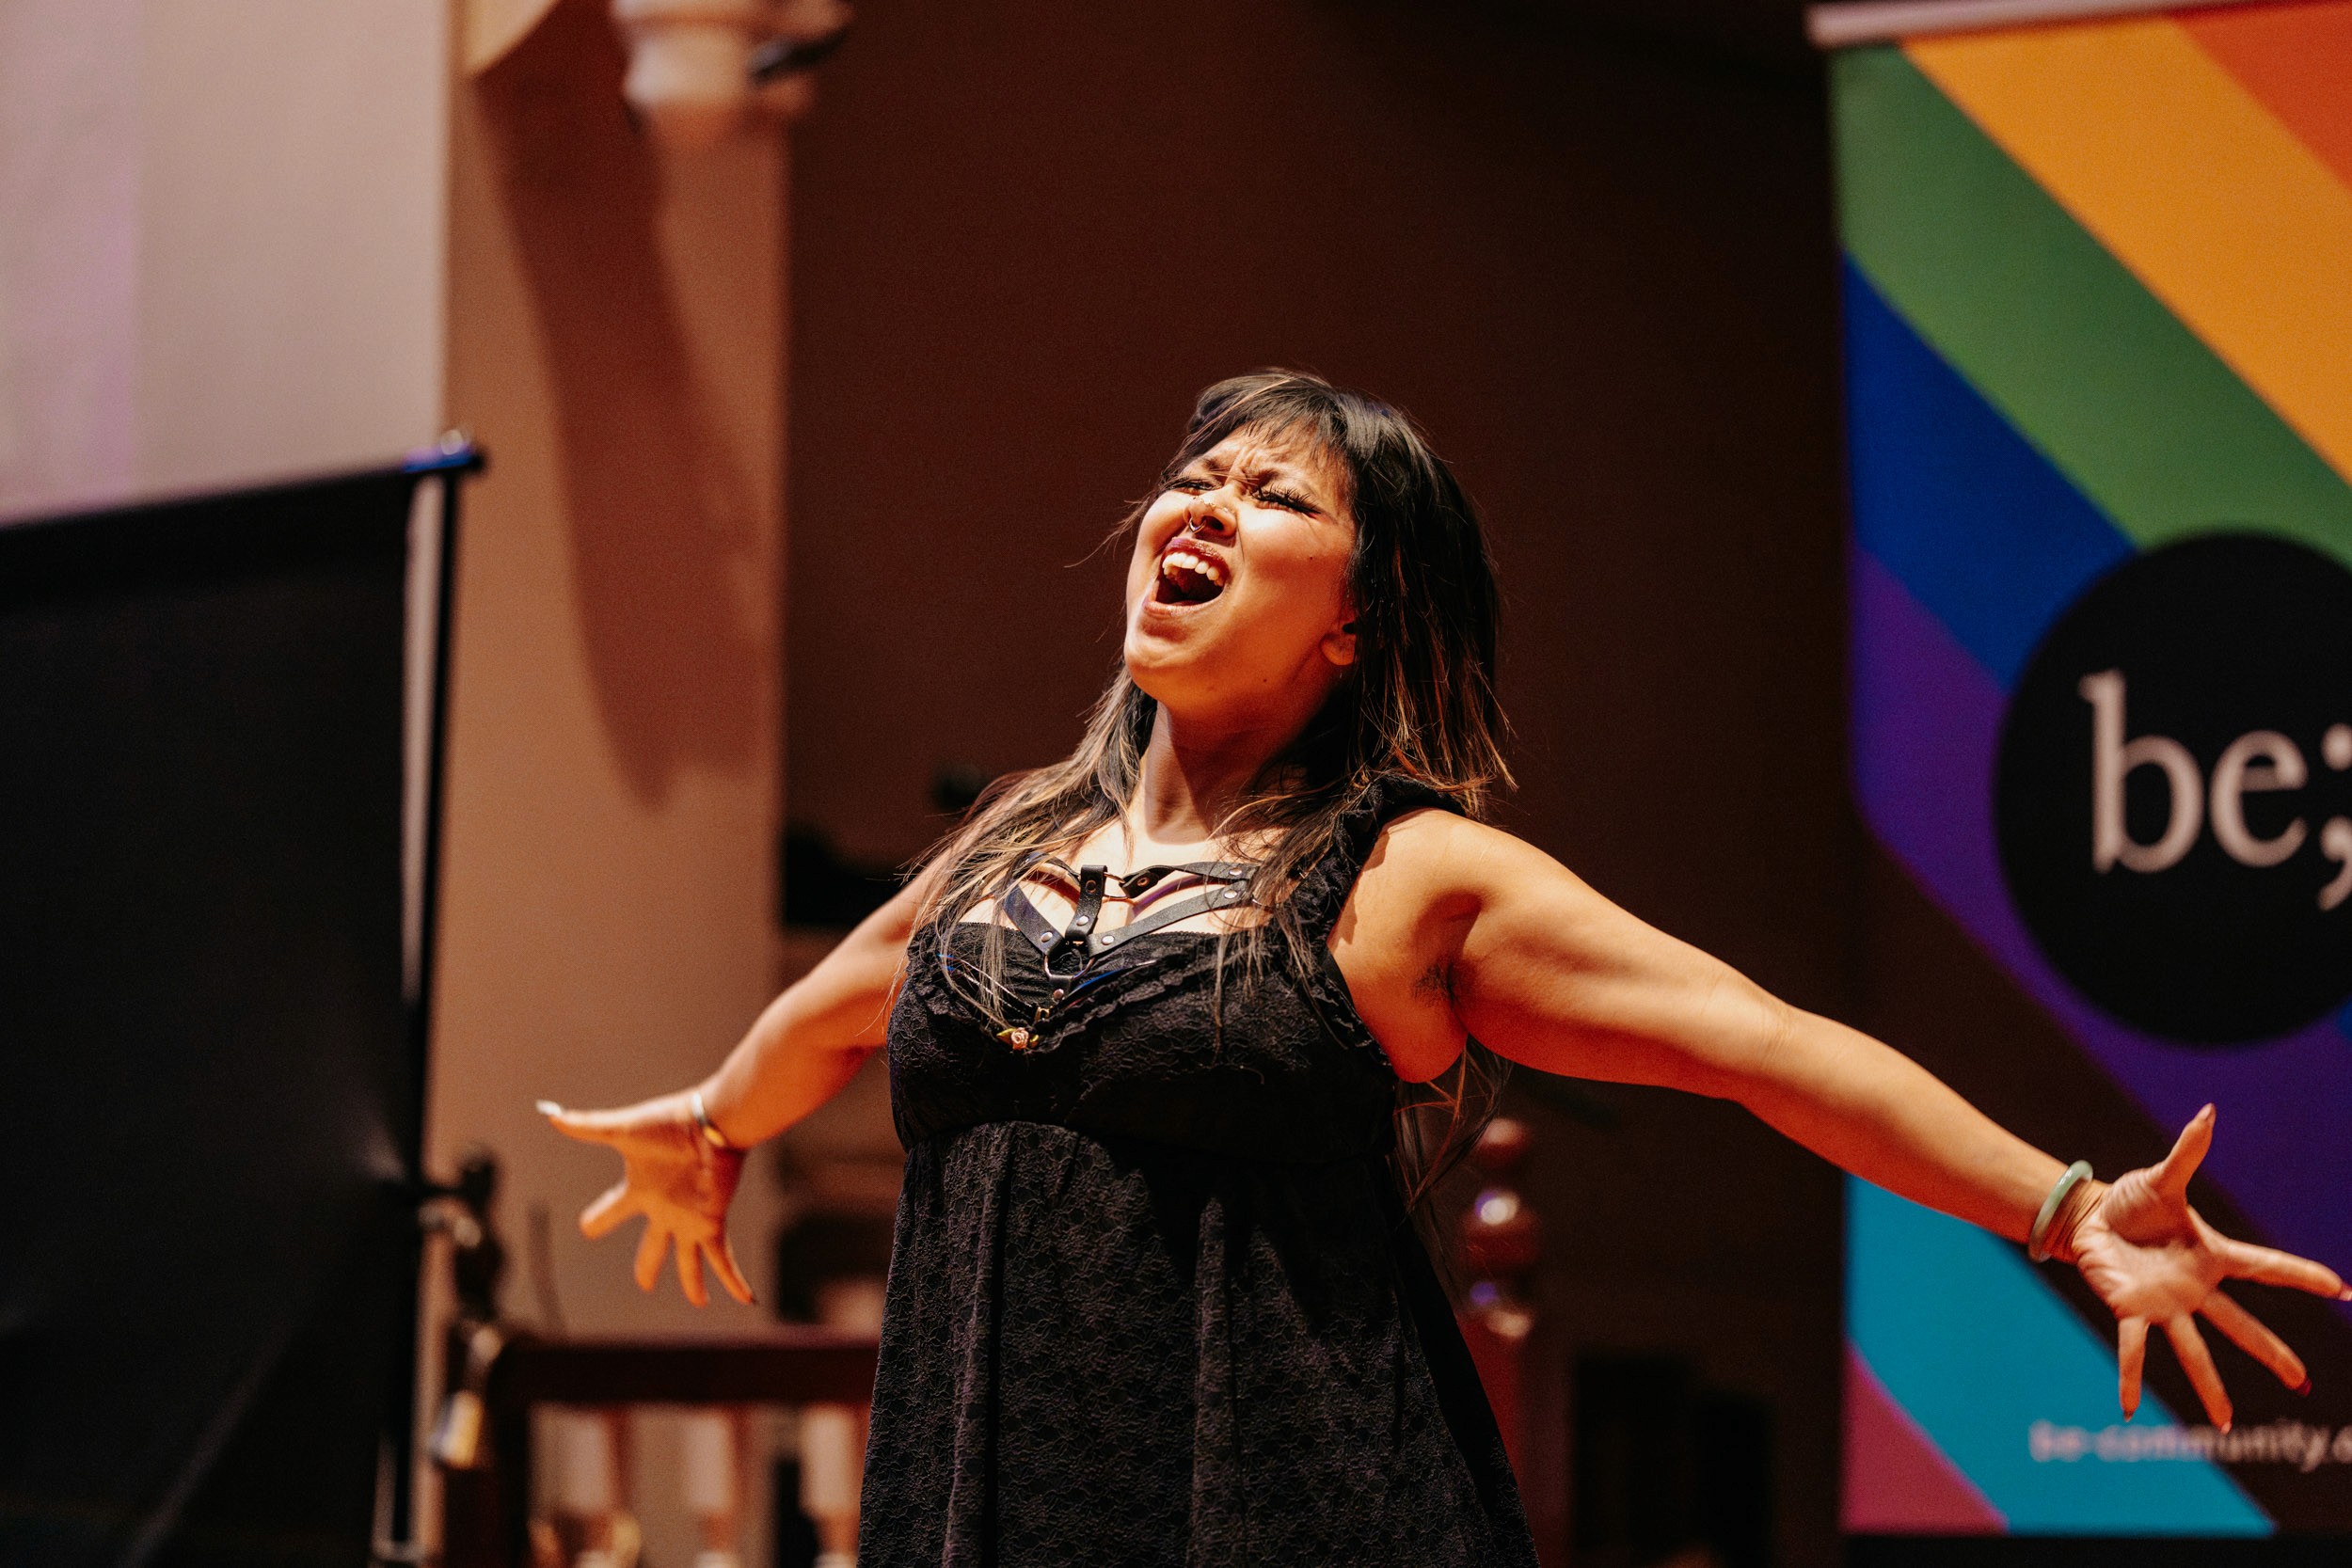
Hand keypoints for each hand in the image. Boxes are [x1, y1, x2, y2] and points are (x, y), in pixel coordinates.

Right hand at [539, 1092, 755, 1307]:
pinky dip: (735, 1282)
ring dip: (694, 1285)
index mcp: (640, 1190)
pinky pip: (723, 1260)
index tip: (588, 1229)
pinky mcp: (712, 1222)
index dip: (598, 1221)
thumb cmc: (669, 1123)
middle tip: (644, 1285)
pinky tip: (748, 1300)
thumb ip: (588, 1126)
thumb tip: (550, 1115)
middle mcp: (665, 1210)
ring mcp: (690, 1219)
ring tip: (700, 1302)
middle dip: (647, 1267)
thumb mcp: (622, 1130)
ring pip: (689, 1262)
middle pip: (652, 1247)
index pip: (611, 1212)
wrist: (710, 1121)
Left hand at [2058, 1104, 2347, 1428]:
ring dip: (2210, 1388)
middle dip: (2273, 1355)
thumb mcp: (2161, 1177)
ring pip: (2195, 1350)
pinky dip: (2129, 1377)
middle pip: (2242, 1326)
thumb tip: (2208, 1111)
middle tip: (2303, 1383)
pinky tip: (2128, 1408)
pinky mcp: (2129, 1310)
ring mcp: (2165, 1305)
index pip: (2266, 1268)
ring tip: (2226, 1425)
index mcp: (2212, 1256)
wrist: (2090, 1217)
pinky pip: (2132, 1348)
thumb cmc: (2133, 1200)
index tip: (2342, 1289)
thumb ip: (2188, 1151)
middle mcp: (2195, 1289)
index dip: (2302, 1277)